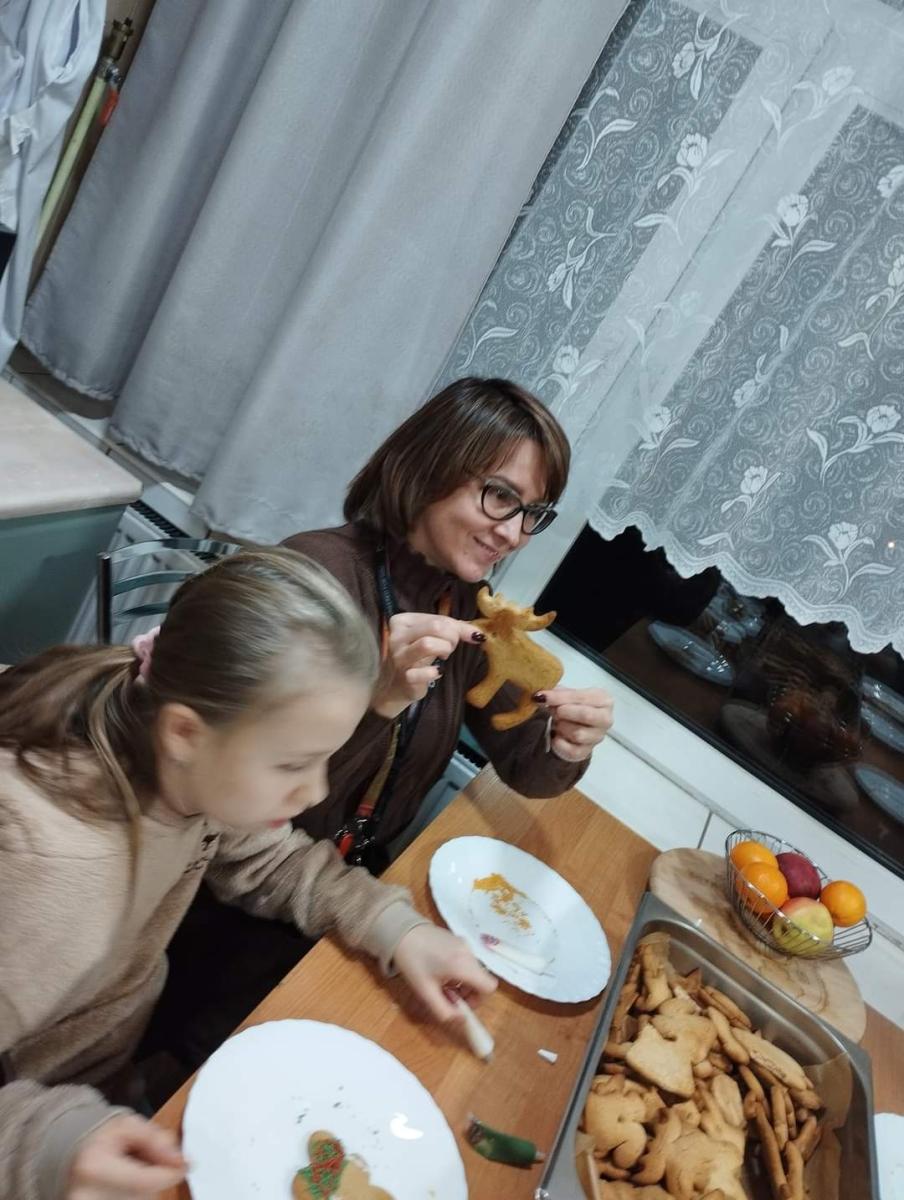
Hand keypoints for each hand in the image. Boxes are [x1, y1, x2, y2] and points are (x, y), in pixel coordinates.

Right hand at [67, 1114, 186, 1198]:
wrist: (71, 1158)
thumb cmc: (102, 1139)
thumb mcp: (128, 1126)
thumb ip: (155, 1140)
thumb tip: (183, 1162)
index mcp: (93, 1168)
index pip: (142, 1182)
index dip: (169, 1174)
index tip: (183, 1165)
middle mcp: (86, 1197)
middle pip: (143, 1195)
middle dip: (154, 1179)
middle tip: (143, 1161)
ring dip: (144, 1190)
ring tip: (130, 1173)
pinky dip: (135, 1196)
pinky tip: (126, 1186)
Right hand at [372, 613, 484, 719]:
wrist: (396, 685)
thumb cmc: (417, 657)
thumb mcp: (431, 637)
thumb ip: (453, 629)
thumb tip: (478, 634)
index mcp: (401, 621)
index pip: (437, 618)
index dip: (456, 628)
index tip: (461, 637)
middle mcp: (396, 636)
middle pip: (435, 627)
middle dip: (452, 637)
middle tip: (451, 647)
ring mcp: (399, 657)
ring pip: (428, 644)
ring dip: (444, 649)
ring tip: (444, 656)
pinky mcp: (405, 677)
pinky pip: (427, 672)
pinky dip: (437, 672)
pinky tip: (437, 672)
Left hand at [393, 924, 496, 1022]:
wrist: (401, 931)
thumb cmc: (413, 963)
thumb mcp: (426, 993)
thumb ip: (445, 1011)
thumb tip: (461, 1019)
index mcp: (463, 965)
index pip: (490, 987)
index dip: (479, 1000)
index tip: (461, 1003)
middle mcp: (469, 953)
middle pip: (481, 979)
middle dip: (467, 992)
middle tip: (446, 995)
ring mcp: (465, 944)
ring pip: (473, 971)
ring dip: (462, 982)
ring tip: (440, 982)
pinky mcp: (459, 940)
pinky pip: (466, 961)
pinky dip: (458, 970)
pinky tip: (439, 969)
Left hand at [538, 687, 613, 761]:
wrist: (572, 724)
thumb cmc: (573, 706)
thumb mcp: (566, 694)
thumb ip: (556, 694)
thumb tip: (542, 696)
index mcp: (603, 700)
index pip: (581, 698)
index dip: (560, 697)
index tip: (542, 696)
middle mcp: (605, 719)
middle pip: (585, 715)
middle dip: (564, 712)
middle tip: (554, 711)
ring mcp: (598, 737)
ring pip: (578, 734)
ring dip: (562, 727)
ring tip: (558, 723)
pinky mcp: (586, 751)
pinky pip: (571, 750)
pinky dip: (559, 743)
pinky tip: (557, 736)